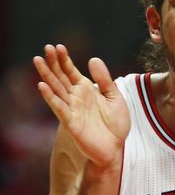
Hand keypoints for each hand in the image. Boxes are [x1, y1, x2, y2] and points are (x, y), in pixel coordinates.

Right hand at [33, 44, 129, 168]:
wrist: (116, 147)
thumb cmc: (116, 124)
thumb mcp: (115, 97)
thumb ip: (105, 80)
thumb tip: (93, 58)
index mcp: (86, 90)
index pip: (71, 71)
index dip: (64, 59)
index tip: (58, 46)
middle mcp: (76, 97)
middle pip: (61, 77)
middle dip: (53, 62)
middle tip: (46, 47)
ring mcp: (72, 109)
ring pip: (56, 89)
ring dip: (47, 75)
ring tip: (38, 60)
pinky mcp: (71, 122)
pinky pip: (59, 107)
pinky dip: (50, 97)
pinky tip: (42, 85)